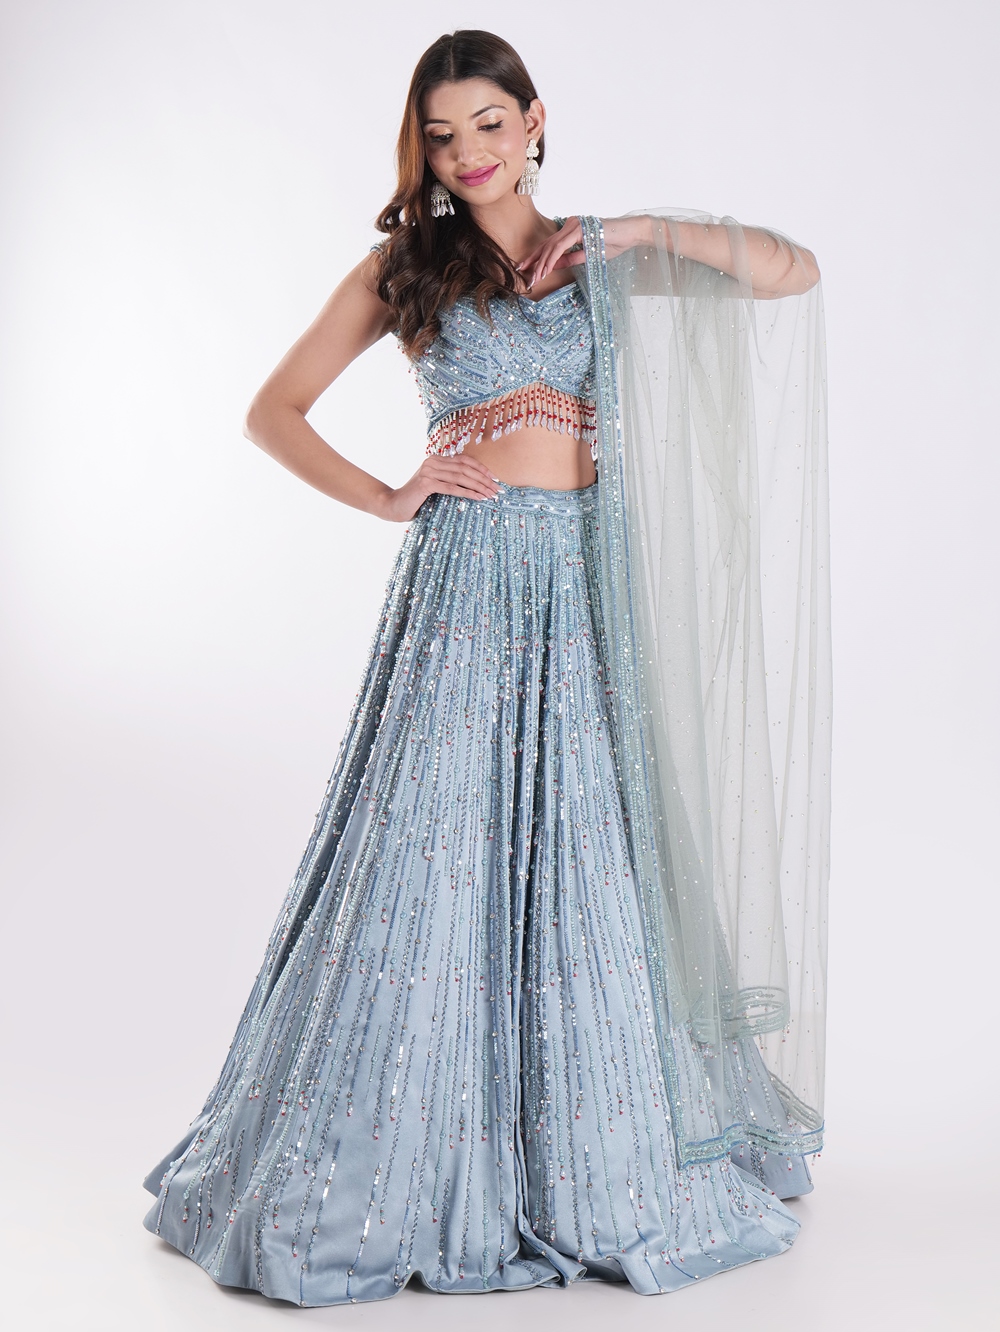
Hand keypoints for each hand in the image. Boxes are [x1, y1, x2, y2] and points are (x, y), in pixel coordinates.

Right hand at [375, 453, 500, 521]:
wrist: (393, 505)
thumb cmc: (416, 499)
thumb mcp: (435, 486)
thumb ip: (449, 480)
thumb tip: (475, 485)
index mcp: (437, 459)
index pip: (465, 460)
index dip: (482, 469)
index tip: (496, 479)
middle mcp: (433, 461)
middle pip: (465, 468)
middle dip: (484, 479)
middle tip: (497, 489)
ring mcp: (428, 471)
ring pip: (460, 477)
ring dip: (478, 486)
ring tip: (490, 495)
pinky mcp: (426, 483)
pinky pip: (451, 487)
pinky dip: (467, 492)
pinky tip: (478, 497)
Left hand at [517, 215, 649, 289]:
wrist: (631, 233)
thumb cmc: (614, 243)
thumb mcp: (588, 255)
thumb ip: (570, 259)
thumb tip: (554, 266)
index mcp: (571, 229)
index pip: (549, 244)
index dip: (536, 257)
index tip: (527, 270)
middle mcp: (570, 224)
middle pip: (546, 244)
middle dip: (534, 261)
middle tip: (525, 276)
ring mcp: (574, 224)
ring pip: (551, 246)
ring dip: (542, 264)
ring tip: (535, 278)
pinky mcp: (579, 228)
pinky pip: (561, 246)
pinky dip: (552, 259)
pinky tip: (546, 269)